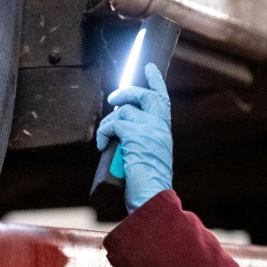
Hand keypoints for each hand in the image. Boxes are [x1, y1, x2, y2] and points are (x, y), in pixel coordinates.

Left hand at [95, 62, 172, 212]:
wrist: (153, 198)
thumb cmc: (149, 186)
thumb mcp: (149, 157)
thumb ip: (142, 141)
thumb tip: (122, 132)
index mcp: (164, 132)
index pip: (162, 100)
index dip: (155, 82)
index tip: (149, 68)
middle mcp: (159, 127)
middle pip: (144, 96)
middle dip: (127, 92)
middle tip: (114, 97)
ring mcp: (149, 130)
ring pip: (124, 111)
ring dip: (109, 123)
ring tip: (106, 139)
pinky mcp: (135, 135)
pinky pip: (113, 124)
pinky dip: (104, 133)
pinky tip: (103, 146)